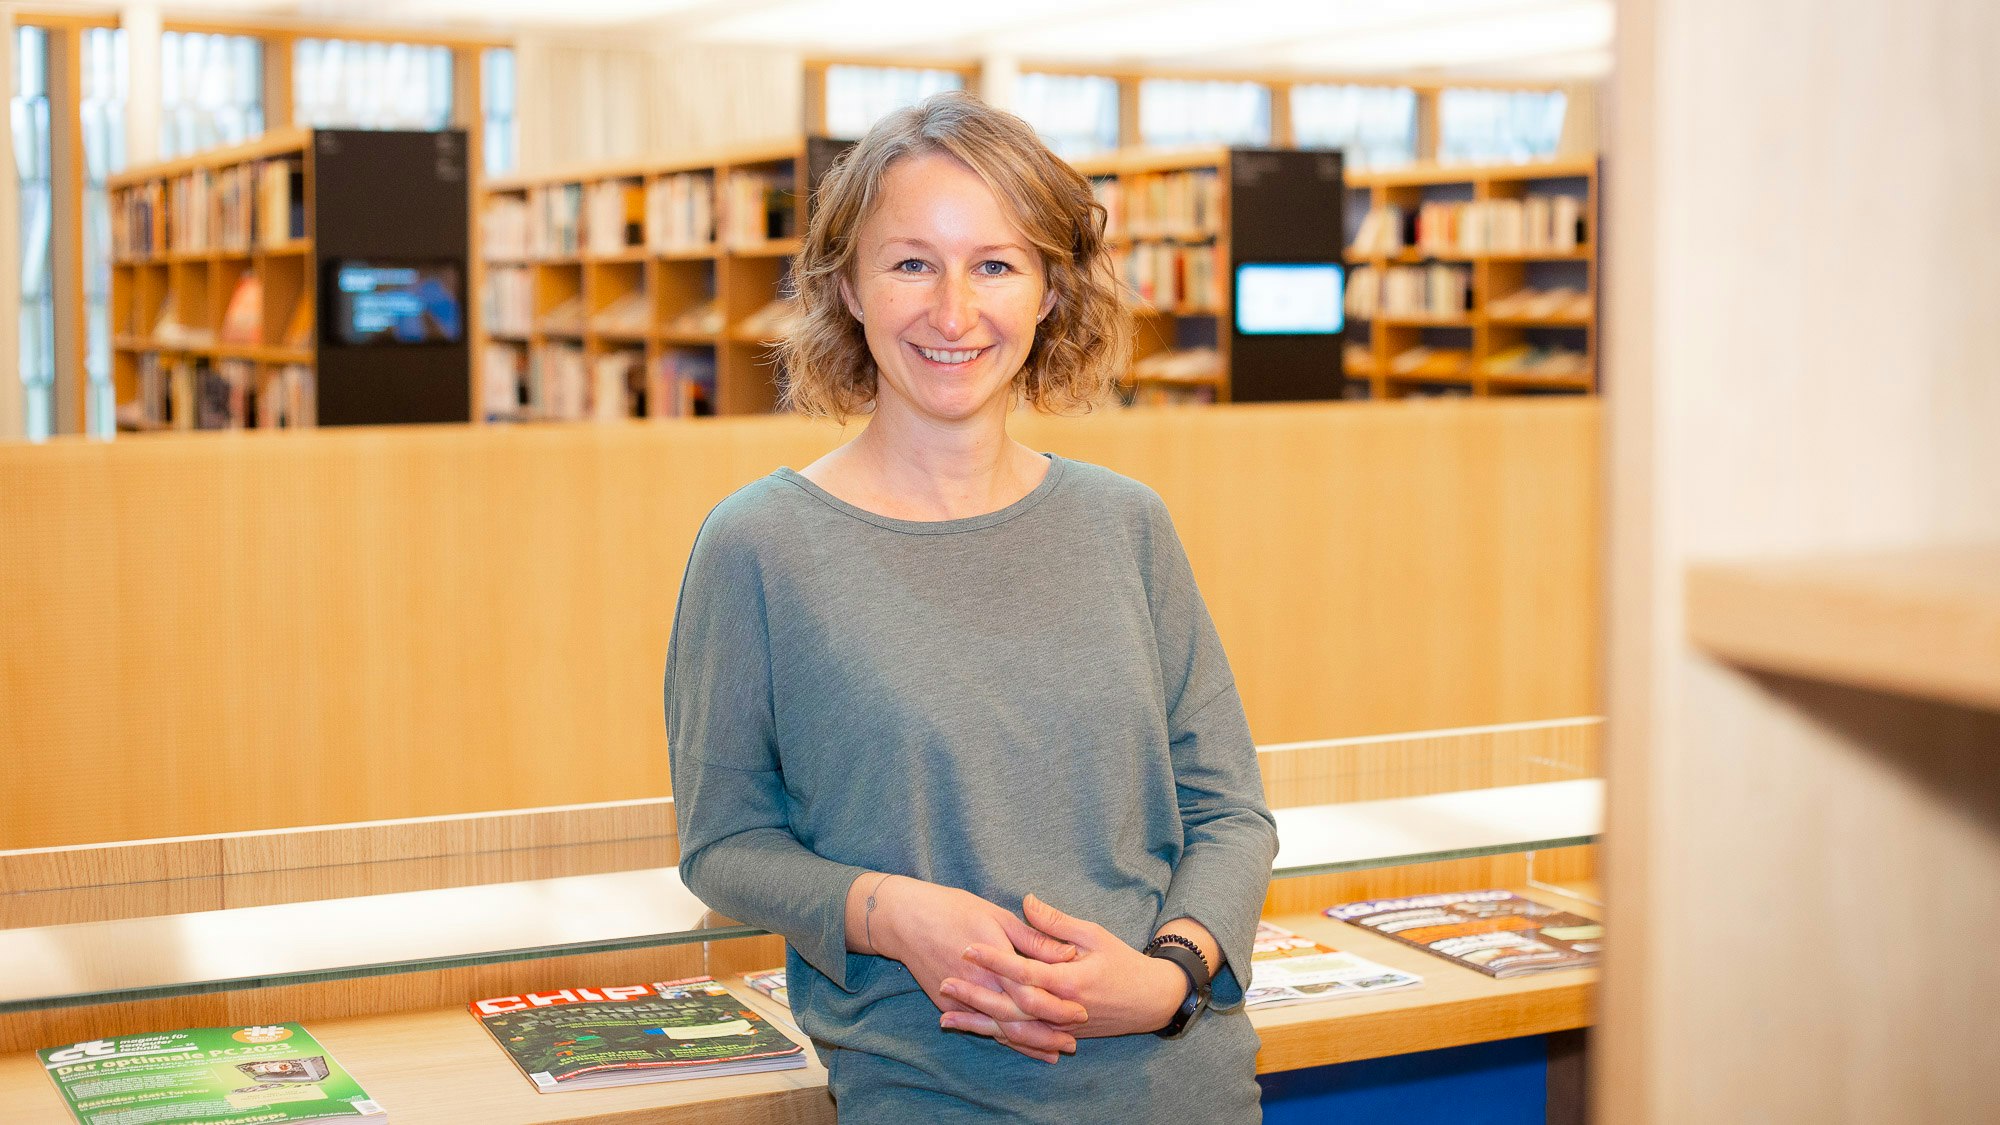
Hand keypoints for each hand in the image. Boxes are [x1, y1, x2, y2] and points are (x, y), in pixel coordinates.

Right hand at [859, 876, 1087, 1063]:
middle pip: (1019, 1020)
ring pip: (1001, 1031)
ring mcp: (962, 1001)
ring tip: (1054, 1052)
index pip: (1033, 993)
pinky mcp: (949, 1007)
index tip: (1082, 1012)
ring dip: (1028, 1044)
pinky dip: (1003, 1039)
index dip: (1058, 1006)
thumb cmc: (953, 910)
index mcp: (995, 962)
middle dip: (1048, 1035)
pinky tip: (1021, 1045)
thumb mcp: (997, 916)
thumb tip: (1067, 953)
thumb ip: (1032, 939)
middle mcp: (980, 987)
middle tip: (1073, 1044)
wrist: (906, 920)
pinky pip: (981, 1029)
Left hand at [944, 894, 1189, 1040]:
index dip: (994, 959)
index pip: (1023, 970)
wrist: (1150, 1000)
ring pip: (1012, 1029)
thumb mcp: (1094, 934)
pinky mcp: (1058, 1034)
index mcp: (1070, 980)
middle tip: (943, 983)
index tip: (967, 947)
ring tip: (944, 1016)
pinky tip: (972, 1029)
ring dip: (977, 1023)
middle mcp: (1061, 1008)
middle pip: (1010, 1006)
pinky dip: (996, 1035)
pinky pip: (1023, 1038)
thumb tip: (1027, 901)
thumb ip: (1057, 923)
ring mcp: (1059, 1026)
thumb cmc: (1123, 962)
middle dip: (975, 996)